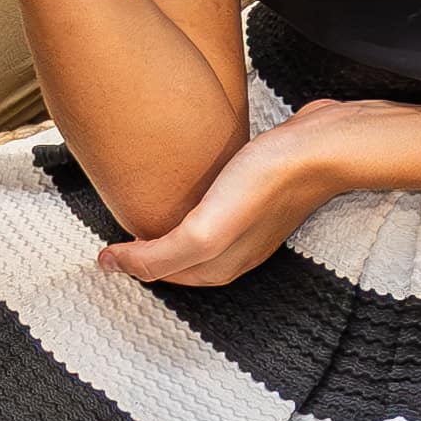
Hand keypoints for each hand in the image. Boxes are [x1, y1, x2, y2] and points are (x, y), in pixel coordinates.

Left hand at [101, 99, 411, 288]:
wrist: (320, 146)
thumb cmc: (265, 184)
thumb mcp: (205, 231)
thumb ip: (160, 256)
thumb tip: (112, 267)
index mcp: (220, 267)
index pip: (161, 274)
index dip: (128, 262)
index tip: (100, 247)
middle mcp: (235, 252)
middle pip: (177, 259)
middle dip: (145, 250)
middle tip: (113, 229)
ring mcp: (249, 224)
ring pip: (195, 235)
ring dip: (167, 228)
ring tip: (142, 207)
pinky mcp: (258, 194)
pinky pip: (213, 210)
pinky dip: (190, 207)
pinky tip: (187, 186)